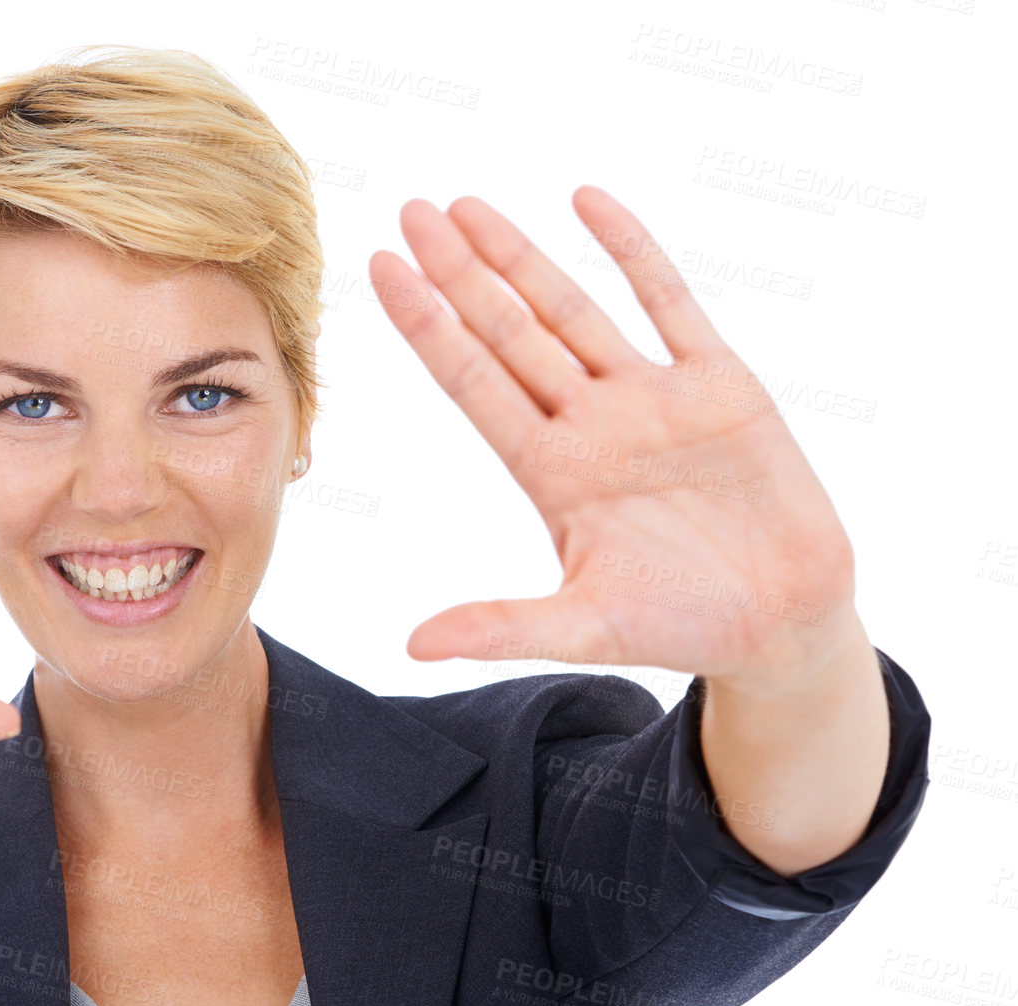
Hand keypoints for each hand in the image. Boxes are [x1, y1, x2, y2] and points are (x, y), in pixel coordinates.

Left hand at [370, 188, 862, 685]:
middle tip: (410, 211)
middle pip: (508, 333)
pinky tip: (586, 201)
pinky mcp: (720, 385)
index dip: (426, 326)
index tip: (381, 269)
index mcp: (550, 471)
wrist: (782, 622)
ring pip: (572, 309)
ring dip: (522, 258)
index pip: (471, 381)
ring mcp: (651, 398)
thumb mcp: (585, 627)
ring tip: (467, 207)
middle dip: (460, 274)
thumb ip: (503, 627)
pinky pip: (669, 303)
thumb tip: (412, 647)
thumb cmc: (678, 626)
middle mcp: (589, 423)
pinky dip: (631, 252)